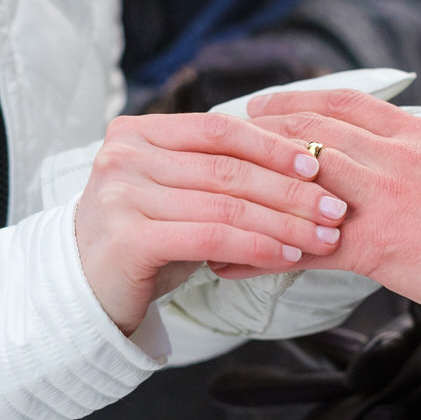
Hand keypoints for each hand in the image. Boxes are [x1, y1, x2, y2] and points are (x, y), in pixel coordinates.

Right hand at [75, 112, 347, 334]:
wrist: (85, 290)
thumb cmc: (144, 236)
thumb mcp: (176, 190)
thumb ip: (218, 168)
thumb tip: (303, 162)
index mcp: (138, 132)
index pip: (218, 129)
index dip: (272, 145)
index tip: (318, 164)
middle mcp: (124, 156)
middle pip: (227, 168)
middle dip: (291, 190)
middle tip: (336, 207)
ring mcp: (121, 195)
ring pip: (225, 205)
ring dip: (284, 222)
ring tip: (323, 235)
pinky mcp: (128, 238)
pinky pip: (211, 238)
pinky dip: (257, 246)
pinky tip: (288, 256)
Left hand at [234, 90, 420, 316]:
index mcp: (420, 136)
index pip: (345, 104)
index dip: (297, 99)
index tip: (266, 103)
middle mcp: (395, 157)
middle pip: (310, 129)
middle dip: (259, 132)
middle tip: (224, 140)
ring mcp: (382, 198)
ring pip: (299, 175)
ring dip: (250, 183)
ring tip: (214, 193)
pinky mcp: (375, 245)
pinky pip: (300, 246)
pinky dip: (258, 253)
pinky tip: (229, 261)